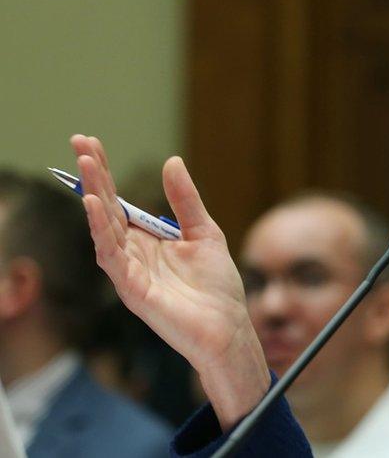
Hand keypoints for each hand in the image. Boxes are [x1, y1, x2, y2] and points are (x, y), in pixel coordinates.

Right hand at [71, 135, 269, 429]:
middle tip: (78, 142)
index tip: (90, 142)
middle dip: (93, 176)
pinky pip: (111, 256)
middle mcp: (133, 253)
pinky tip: (95, 206)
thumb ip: (186, 200)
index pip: (120, 200)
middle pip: (107, 208)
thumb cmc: (217, 287)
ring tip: (84, 165)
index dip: (105, 173)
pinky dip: (101, 230)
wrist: (229, 328)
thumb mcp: (205, 232)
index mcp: (147, 240)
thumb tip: (172, 161)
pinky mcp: (132, 288)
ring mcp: (129, 270)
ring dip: (93, 196)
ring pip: (103, 227)